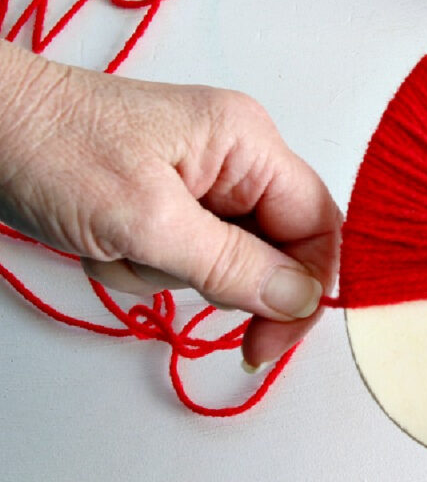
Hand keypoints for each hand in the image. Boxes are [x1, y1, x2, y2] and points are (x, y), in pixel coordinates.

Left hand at [0, 40, 339, 366]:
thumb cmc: (52, 148)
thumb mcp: (147, 219)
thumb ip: (232, 265)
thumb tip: (301, 299)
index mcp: (249, 143)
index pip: (318, 224)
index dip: (308, 288)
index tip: (270, 339)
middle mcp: (238, 156)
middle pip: (275, 247)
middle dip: (219, 278)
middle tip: (164, 268)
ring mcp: (206, 177)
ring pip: (228, 260)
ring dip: (170, 271)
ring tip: (118, 244)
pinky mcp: (176, 197)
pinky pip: (191, 255)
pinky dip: (148, 264)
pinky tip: (108, 242)